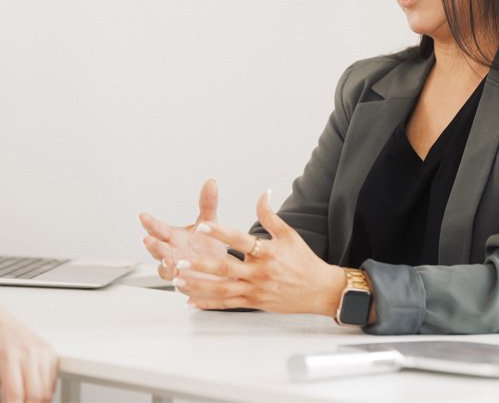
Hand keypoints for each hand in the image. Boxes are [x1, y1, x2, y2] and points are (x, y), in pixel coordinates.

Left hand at [0, 291, 57, 402]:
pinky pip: (52, 384)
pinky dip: (42, 393)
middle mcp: (28, 352)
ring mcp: (42, 351)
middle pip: (34, 396)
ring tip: (20, 399)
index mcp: (6, 357)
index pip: (15, 395)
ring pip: (46, 393)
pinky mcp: (51, 352)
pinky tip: (29, 387)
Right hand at [139, 179, 227, 280]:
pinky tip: (181, 280)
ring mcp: (176, 269)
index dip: (150, 223)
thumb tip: (211, 182)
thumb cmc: (208, 245)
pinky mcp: (185, 284)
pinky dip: (180, 283)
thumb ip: (207, 204)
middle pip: (157, 249)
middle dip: (152, 245)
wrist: (220, 269)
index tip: (143, 216)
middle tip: (148, 239)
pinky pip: (180, 285)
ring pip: (165, 269)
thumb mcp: (209, 222)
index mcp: (173, 236)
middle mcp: (170, 252)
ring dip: (165, 265)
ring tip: (168, 262)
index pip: (158, 228)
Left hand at [172, 190, 344, 315]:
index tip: (202, 224)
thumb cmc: (304, 261)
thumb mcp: (289, 235)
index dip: (220, 232)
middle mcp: (260, 272)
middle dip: (201, 266)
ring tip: (178, 280)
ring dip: (199, 286)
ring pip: (222, 290)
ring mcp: (256, 290)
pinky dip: (209, 304)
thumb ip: (270, 215)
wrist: (320, 290)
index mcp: (267, 252)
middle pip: (226, 269)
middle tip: (179, 261)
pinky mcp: (254, 302)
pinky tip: (191, 300)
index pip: (240, 239)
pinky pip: (228, 305)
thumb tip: (263, 193)